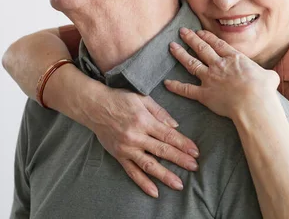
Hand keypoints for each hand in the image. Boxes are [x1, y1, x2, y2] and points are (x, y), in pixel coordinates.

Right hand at [85, 87, 199, 197]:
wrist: (93, 107)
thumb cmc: (119, 99)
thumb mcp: (142, 98)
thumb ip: (159, 112)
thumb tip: (175, 126)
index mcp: (144, 121)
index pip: (168, 135)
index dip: (183, 144)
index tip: (195, 152)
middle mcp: (136, 136)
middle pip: (162, 151)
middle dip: (180, 160)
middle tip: (194, 167)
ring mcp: (127, 148)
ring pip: (149, 165)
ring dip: (165, 175)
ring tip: (178, 184)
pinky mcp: (119, 156)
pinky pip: (132, 172)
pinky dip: (143, 183)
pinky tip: (154, 191)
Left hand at [165, 28, 279, 118]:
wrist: (253, 102)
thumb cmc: (264, 90)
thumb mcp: (269, 77)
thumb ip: (266, 75)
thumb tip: (270, 78)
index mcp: (234, 58)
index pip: (217, 44)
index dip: (207, 37)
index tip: (200, 31)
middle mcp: (219, 65)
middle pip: (202, 48)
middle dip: (191, 39)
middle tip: (182, 31)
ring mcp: (210, 79)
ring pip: (191, 63)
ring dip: (180, 54)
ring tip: (171, 46)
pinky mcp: (204, 94)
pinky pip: (187, 90)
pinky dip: (176, 86)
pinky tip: (167, 83)